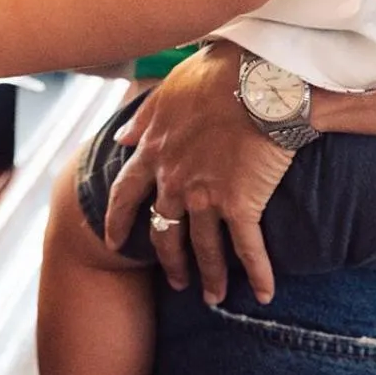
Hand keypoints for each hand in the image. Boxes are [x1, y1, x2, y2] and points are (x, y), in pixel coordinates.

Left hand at [103, 42, 295, 305]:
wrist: (257, 82)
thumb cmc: (215, 76)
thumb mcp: (167, 91)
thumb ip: (143, 119)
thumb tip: (122, 138)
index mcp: (153, 152)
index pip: (125, 195)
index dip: (116, 221)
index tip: (111, 241)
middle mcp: (173, 180)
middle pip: (164, 231)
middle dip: (168, 260)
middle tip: (175, 281)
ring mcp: (205, 195)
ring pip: (203, 247)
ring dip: (210, 276)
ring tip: (213, 298)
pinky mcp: (241, 203)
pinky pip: (248, 248)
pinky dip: (258, 274)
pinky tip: (264, 295)